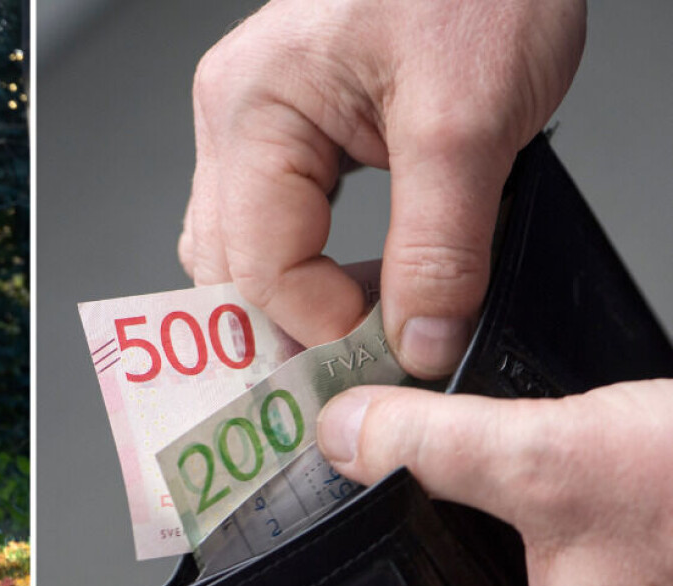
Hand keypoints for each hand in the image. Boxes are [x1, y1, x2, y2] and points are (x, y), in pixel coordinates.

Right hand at [180, 0, 584, 377]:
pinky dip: (315, 261)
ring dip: (300, 296)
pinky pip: (277, 218)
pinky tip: (362, 276)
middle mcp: (236, 116)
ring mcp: (256, 121)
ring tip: (366, 324)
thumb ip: (440, 246)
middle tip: (361, 365)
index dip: (322, 325)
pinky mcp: (292, 125)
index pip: (258, 266)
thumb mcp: (469, 120)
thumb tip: (418, 340)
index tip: (394, 350)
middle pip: (229, 267)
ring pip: (246, 249)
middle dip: (291, 324)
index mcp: (253, 108)